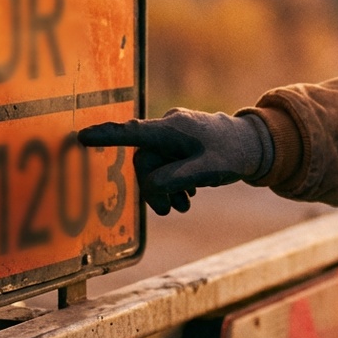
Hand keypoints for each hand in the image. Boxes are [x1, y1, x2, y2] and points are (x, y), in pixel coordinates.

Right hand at [77, 108, 271, 214]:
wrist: (255, 145)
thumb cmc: (232, 155)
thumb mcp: (206, 171)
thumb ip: (174, 179)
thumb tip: (150, 187)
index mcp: (172, 129)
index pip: (133, 132)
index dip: (106, 137)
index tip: (82, 137)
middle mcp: (169, 127)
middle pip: (144, 160)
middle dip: (154, 188)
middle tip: (171, 210)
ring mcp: (174, 134)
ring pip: (154, 165)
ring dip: (164, 188)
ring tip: (184, 205)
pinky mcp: (180, 142)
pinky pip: (165, 163)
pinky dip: (172, 181)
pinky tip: (187, 196)